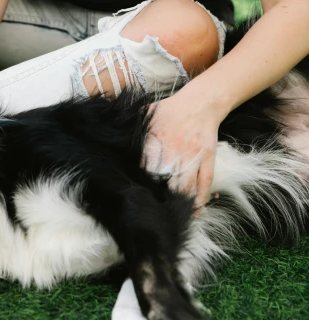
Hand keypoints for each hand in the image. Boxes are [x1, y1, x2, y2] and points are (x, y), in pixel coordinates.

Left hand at [143, 90, 220, 209]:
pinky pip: (205, 183)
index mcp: (159, 138)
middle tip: (151, 212)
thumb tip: (110, 130)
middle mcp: (176, 148)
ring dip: (179, 203)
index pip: (147, 165)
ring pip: (187, 186)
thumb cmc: (170, 109)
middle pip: (166, 180)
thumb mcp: (147, 112)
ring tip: (170, 217)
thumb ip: (131, 123)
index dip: (141, 181)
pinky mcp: (208, 159)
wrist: (200, 102)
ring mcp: (194, 155)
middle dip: (159, 197)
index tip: (134, 194)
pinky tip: (194, 211)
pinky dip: (200, 199)